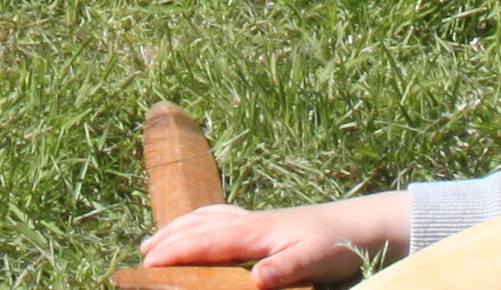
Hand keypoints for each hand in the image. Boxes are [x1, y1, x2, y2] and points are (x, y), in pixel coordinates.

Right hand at [140, 197, 402, 287]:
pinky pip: (220, 218)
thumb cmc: (336, 243)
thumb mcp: (312, 261)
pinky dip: (199, 221)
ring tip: (154, 241)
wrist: (360, 224)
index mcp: (254, 231)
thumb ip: (283, 270)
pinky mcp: (263, 224)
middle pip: (198, 226)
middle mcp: (249, 222)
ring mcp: (255, 220)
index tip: (148, 262)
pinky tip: (198, 228)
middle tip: (140, 256)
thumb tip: (254, 280)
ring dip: (178, 228)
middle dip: (167, 239)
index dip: (175, 250)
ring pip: (205, 219)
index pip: (205, 240)